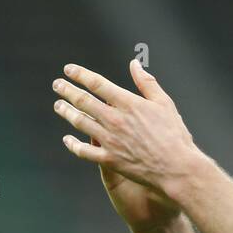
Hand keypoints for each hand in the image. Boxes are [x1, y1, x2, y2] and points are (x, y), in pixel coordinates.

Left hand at [53, 60, 206, 228]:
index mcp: (128, 103)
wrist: (176, 168)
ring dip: (67, 112)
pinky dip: (73, 145)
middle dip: (67, 91)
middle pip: (84, 101)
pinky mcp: (109, 160)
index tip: (69, 70)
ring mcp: (110, 141)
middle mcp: (114, 120)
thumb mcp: (164, 103)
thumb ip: (147, 83)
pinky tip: (67, 139)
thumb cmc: (174, 135)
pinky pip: (84, 151)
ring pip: (80, 123)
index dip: (80, 75)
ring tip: (58, 106)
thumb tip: (135, 64)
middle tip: (56, 85)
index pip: (97, 84)